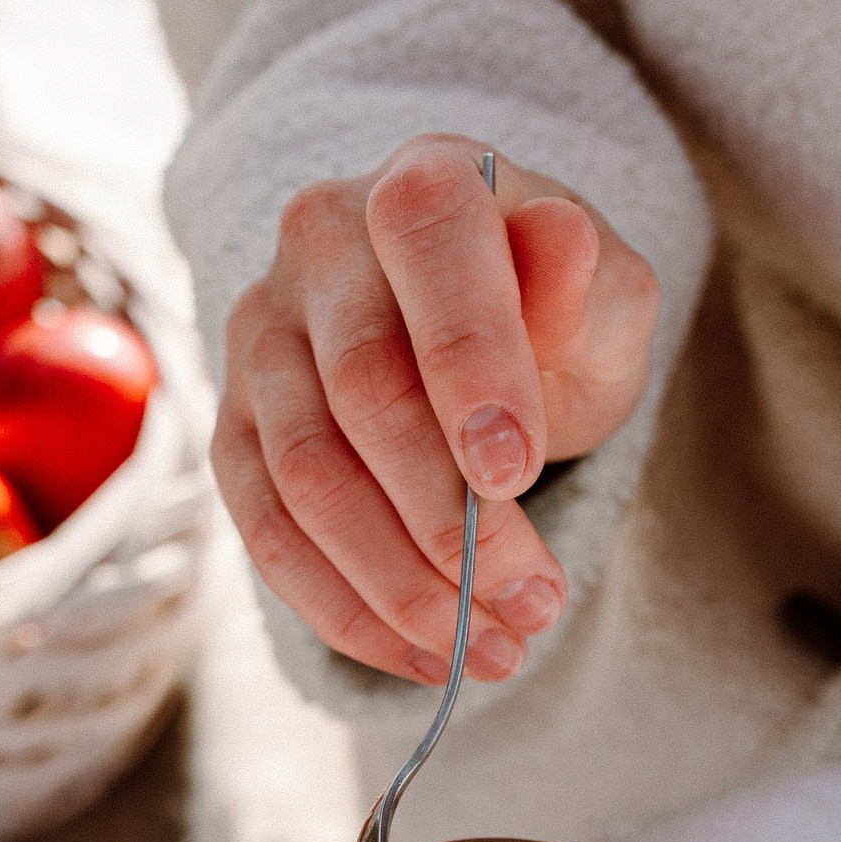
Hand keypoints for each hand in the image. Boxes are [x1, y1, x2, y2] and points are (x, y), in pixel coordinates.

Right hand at [215, 135, 660, 683]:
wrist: (478, 342)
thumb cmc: (552, 319)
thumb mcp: (604, 299)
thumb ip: (588, 281)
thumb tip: (559, 240)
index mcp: (420, 184)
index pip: (428, 252)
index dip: (468, 364)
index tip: (517, 476)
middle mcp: (318, 244)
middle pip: (363, 391)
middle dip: (452, 518)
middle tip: (535, 600)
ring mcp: (261, 338)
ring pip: (310, 479)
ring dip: (405, 585)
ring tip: (497, 646)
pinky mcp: (236, 429)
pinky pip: (270, 535)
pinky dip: (350, 613)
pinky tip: (426, 658)